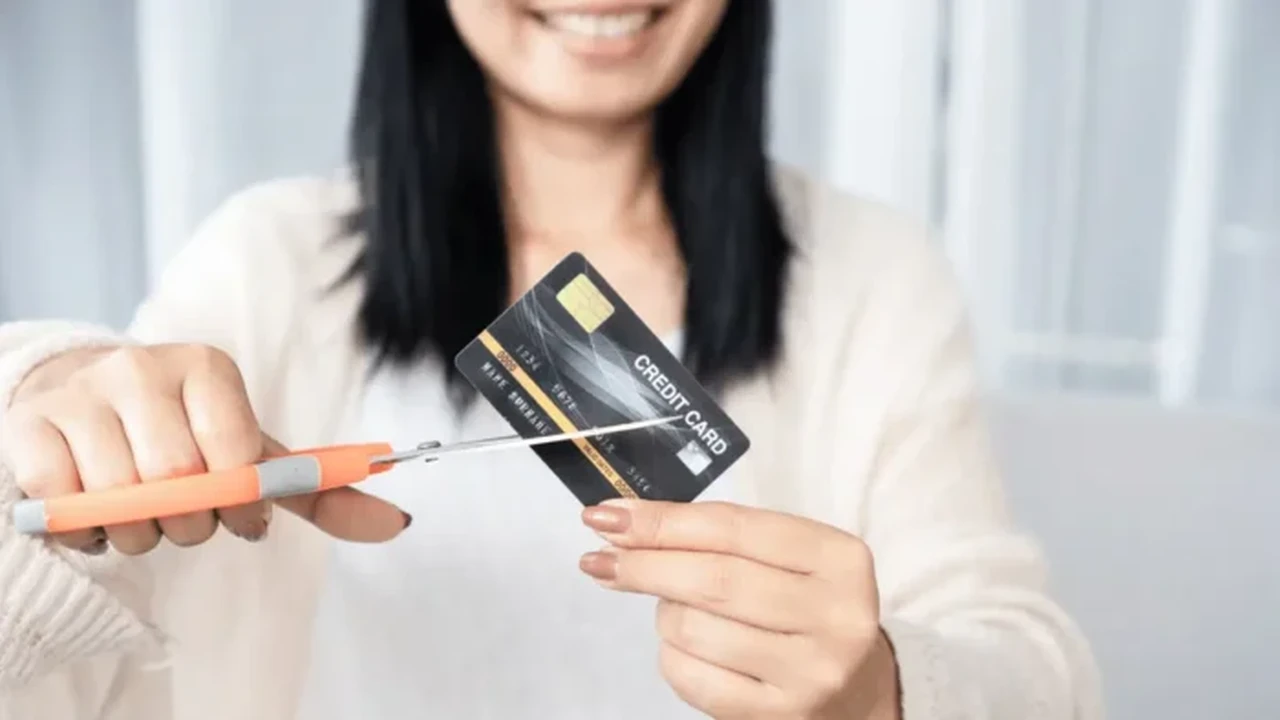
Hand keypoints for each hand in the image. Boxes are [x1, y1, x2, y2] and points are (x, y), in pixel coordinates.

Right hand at [3, 344, 410, 554]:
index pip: (238, 456)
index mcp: (208, 369)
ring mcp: (83, 396)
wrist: (78, 392)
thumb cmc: (180, 430)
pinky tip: (92, 509)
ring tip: (138, 511)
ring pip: (120, 504)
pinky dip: (83, 532)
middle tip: (183, 513)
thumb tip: (398, 525)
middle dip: (188, 524)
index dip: (239, 502)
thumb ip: (317, 488)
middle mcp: (143, 370)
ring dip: (136, 534)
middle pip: (179, 485)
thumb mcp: (249, 450)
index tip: (238, 511)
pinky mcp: (29, 427)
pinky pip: (62, 507)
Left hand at [580, 500, 899, 719]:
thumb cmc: (808, 610)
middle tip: (600, 559)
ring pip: (695, 629)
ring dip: (664, 615)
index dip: (663, 521)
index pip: (733, 527)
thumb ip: (721, 538)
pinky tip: (681, 648)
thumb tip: (626, 524)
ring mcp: (811, 671)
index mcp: (839, 558)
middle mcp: (835, 614)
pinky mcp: (780, 715)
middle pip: (712, 579)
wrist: (858, 691)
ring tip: (676, 611)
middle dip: (643, 565)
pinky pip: (693, 678)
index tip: (609, 517)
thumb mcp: (788, 560)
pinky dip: (671, 657)